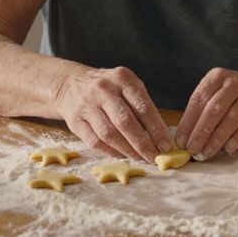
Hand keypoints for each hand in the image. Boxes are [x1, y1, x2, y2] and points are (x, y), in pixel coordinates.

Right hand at [52, 66, 170, 161]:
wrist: (71, 84)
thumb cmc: (109, 88)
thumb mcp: (127, 85)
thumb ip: (142, 105)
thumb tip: (159, 136)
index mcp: (122, 78)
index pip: (142, 107)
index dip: (156, 129)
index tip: (166, 145)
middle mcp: (103, 89)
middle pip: (125, 122)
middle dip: (143, 143)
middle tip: (155, 157)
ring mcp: (86, 105)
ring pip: (109, 134)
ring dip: (127, 150)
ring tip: (140, 157)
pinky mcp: (75, 121)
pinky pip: (95, 141)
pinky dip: (111, 151)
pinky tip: (122, 155)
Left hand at [175, 68, 237, 159]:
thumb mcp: (220, 91)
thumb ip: (204, 108)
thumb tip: (185, 137)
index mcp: (217, 77)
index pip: (198, 99)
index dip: (188, 122)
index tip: (180, 141)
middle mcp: (234, 83)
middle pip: (214, 110)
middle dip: (200, 132)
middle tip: (192, 150)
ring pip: (231, 118)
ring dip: (216, 138)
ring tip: (206, 153)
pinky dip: (237, 138)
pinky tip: (228, 149)